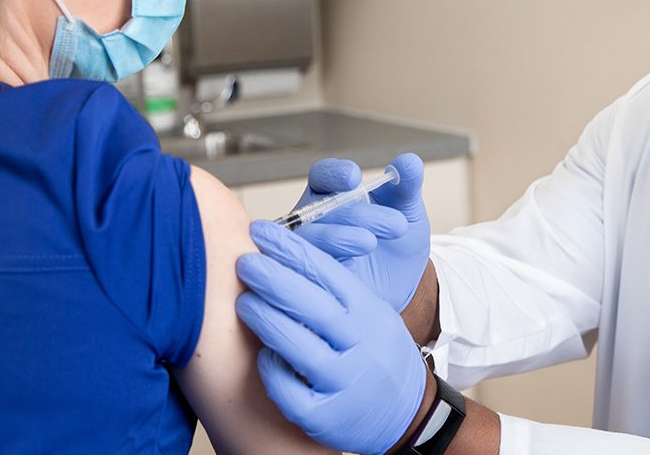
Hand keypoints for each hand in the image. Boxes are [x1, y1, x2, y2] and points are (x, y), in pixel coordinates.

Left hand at [237, 221, 428, 454]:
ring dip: (266, 321)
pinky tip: (261, 355)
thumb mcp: (372, 314)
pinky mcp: (327, 417)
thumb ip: (337, 292)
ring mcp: (346, 383)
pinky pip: (290, 392)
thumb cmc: (377, 354)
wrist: (407, 411)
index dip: (292, 250)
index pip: (329, 274)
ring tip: (242, 302)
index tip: (262, 231)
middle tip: (244, 262)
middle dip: (274, 280)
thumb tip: (284, 257)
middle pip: (314, 307)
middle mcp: (362, 346)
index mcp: (371, 313)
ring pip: (300, 348)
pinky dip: (271, 371)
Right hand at [295, 153, 431, 311]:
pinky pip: (307, 267)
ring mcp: (311, 247)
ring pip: (311, 237)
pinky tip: (350, 265)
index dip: (333, 174)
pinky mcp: (312, 276)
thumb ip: (407, 186)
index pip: (322, 176)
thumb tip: (410, 161)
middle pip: (320, 207)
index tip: (353, 177)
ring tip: (369, 242)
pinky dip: (324, 264)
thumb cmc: (398, 243)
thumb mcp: (408, 213)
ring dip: (338, 236)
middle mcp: (316, 219)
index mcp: (334, 194)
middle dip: (355, 213)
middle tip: (395, 224)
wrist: (405, 287)